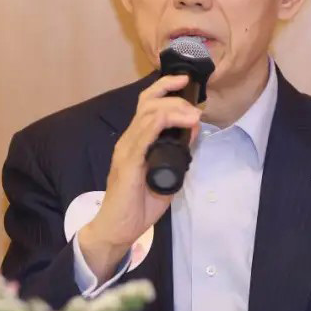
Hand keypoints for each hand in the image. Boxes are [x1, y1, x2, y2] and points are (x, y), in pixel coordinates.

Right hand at [78, 75, 199, 281]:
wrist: (116, 229)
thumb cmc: (138, 206)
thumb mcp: (167, 175)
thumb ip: (179, 154)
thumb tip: (194, 131)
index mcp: (136, 141)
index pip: (147, 105)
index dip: (165, 87)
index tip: (185, 81)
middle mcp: (129, 140)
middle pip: (147, 103)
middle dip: (172, 94)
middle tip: (194, 101)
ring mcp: (126, 151)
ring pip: (147, 115)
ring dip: (173, 109)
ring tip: (193, 114)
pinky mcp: (127, 164)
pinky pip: (143, 136)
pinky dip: (161, 124)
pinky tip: (178, 123)